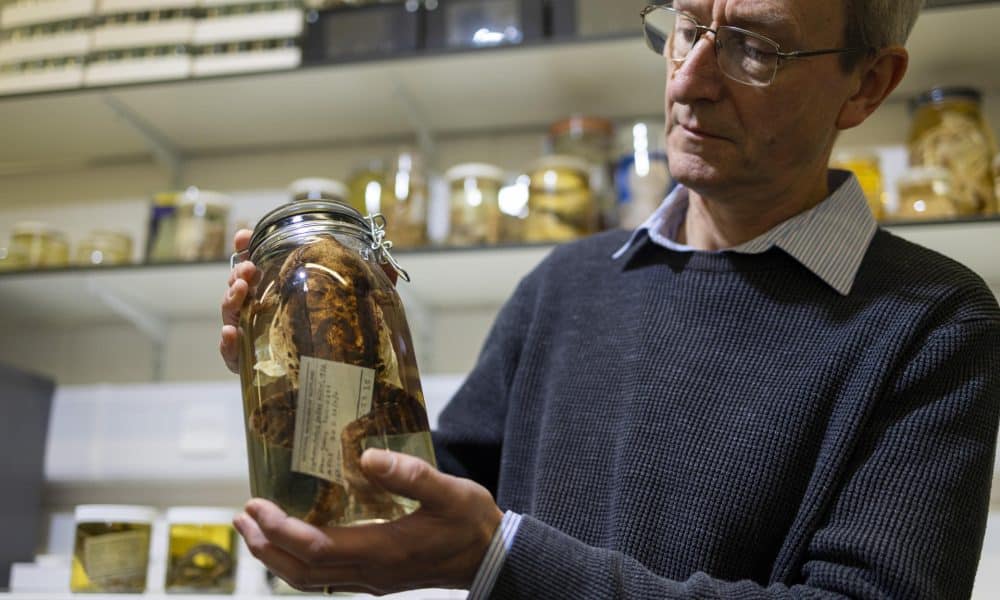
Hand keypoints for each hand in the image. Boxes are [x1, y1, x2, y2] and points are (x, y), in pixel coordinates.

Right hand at [219, 227, 399, 373]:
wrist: (338, 390)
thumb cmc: (342, 341)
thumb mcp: (360, 309)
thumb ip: (372, 285)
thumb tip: (389, 264)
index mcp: (282, 292)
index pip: (260, 264)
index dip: (247, 247)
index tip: (244, 235)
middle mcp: (264, 312)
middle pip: (241, 286)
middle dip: (239, 272)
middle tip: (248, 268)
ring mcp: (254, 338)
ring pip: (232, 314)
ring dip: (230, 298)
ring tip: (242, 290)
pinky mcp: (251, 367)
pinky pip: (233, 356)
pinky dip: (227, 344)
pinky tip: (231, 334)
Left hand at [233, 449, 503, 594]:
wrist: (493, 558)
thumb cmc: (472, 523)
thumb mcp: (450, 491)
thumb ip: (411, 475)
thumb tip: (368, 457)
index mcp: (383, 550)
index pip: (315, 548)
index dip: (279, 531)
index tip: (256, 506)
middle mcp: (370, 572)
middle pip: (301, 572)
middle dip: (265, 546)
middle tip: (242, 517)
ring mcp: (372, 579)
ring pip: (309, 579)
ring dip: (276, 557)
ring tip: (255, 528)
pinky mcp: (377, 578)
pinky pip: (325, 577)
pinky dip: (300, 560)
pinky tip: (296, 538)